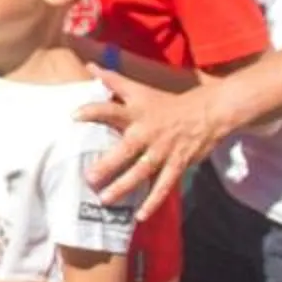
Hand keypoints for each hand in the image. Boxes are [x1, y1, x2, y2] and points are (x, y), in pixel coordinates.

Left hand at [82, 74, 224, 205]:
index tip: (74, 116)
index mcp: (137, 112)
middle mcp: (148, 132)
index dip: (94, 111)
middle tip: (89, 178)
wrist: (207, 113)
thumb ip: (112, 80)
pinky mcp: (177, 164)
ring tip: (105, 199)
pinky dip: (152, 202)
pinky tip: (139, 216)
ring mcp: (163, 150)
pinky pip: (163, 186)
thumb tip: (89, 65)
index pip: (111, 109)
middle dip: (108, 164)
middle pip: (126, 149)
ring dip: (124, 186)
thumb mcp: (139, 89)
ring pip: (142, 171)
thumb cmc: (165, 103)